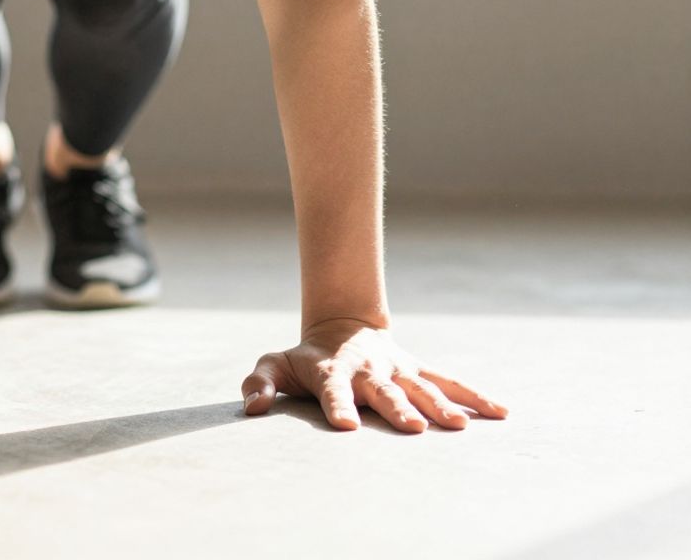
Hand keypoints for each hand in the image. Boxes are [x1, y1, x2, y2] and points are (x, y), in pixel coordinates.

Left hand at [241, 317, 507, 432]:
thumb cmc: (305, 358)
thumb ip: (261, 382)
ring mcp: (397, 370)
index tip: (346, 427)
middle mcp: (368, 371)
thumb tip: (253, 407)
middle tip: (413, 428)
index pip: (334, 391)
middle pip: (383, 391)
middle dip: (397, 409)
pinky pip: (449, 383)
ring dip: (440, 405)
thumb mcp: (275, 364)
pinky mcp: (418, 371)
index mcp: (332, 372)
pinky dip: (474, 396)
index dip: (339, 407)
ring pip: (421, 387)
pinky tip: (500, 413)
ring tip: (458, 427)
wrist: (341, 325)